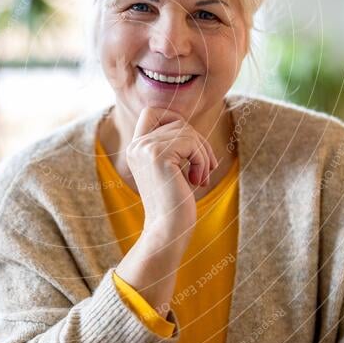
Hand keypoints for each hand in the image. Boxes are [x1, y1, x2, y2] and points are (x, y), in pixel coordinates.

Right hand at [126, 107, 217, 236]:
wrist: (168, 231)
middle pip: (178, 122)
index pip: (152, 112)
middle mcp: (136, 145)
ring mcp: (145, 149)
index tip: (190, 146)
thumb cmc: (175, 203)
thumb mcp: (172, 168)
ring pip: (187, 131)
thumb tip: (189, 125)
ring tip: (202, 177)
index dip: (174, 119)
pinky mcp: (158, 156)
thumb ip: (174, 145)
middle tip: (207, 167)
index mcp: (135, 148)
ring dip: (202, 154)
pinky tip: (198, 181)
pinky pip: (191, 143)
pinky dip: (202, 160)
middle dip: (199, 142)